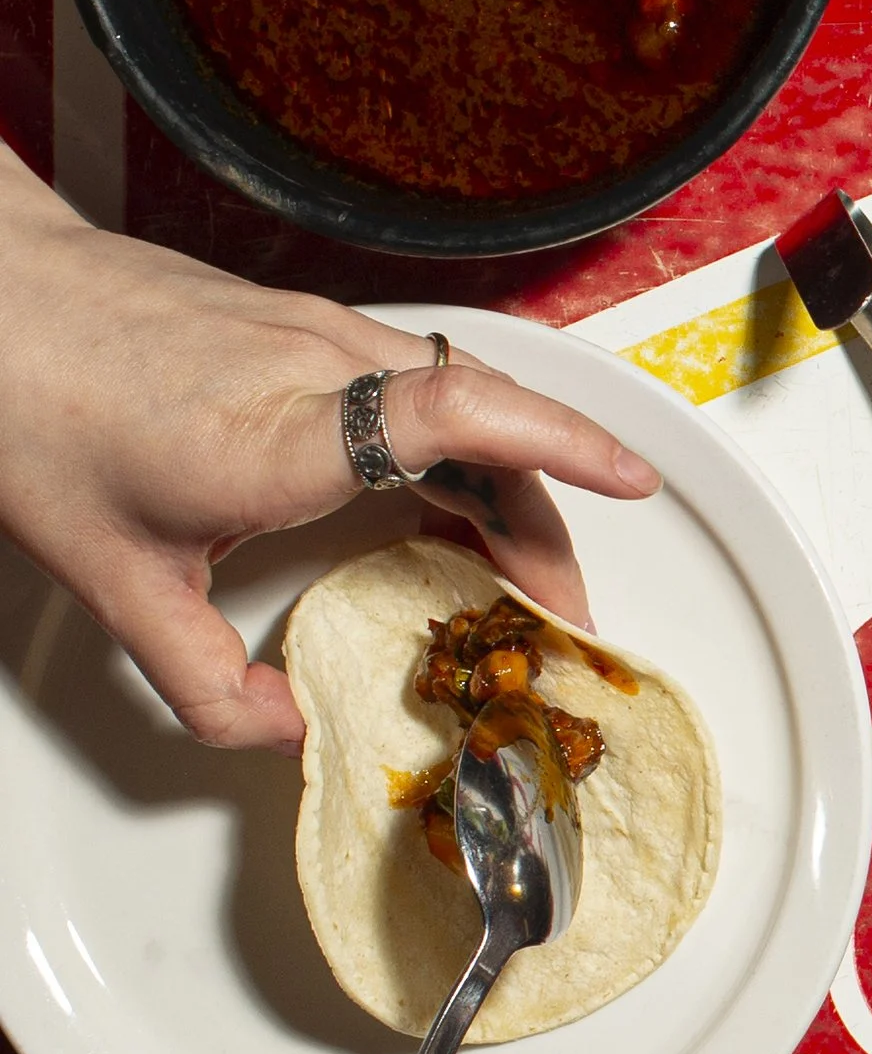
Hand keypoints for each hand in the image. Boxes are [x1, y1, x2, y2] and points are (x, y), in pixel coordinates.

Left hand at [0, 145, 659, 750]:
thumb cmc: (32, 406)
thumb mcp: (110, 580)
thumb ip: (201, 680)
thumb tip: (282, 731)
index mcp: (277, 432)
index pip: (454, 415)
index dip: (556, 444)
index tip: (629, 482)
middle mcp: (317, 362)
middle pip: (490, 424)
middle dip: (550, 522)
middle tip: (560, 615)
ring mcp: (318, 330)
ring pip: (467, 397)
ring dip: (513, 481)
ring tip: (516, 572)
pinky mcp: (309, 321)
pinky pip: (424, 381)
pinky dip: (466, 447)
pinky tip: (447, 502)